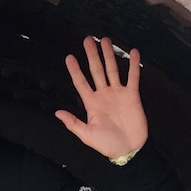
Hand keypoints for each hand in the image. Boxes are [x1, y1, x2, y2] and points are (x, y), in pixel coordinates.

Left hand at [55, 36, 148, 159]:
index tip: (69, 57)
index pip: (81, 83)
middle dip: (92, 56)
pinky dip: (133, 65)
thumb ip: (73, 123)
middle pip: (96, 71)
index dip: (75, 70)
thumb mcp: (87, 135)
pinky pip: (132, 77)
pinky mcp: (132, 96)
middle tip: (87, 40)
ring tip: (106, 40)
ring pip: (112, 70)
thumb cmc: (107, 145)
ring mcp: (118, 93)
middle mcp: (103, 95)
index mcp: (91, 103)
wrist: (129, 150)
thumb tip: (57, 112)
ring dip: (109, 55)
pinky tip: (133, 52)